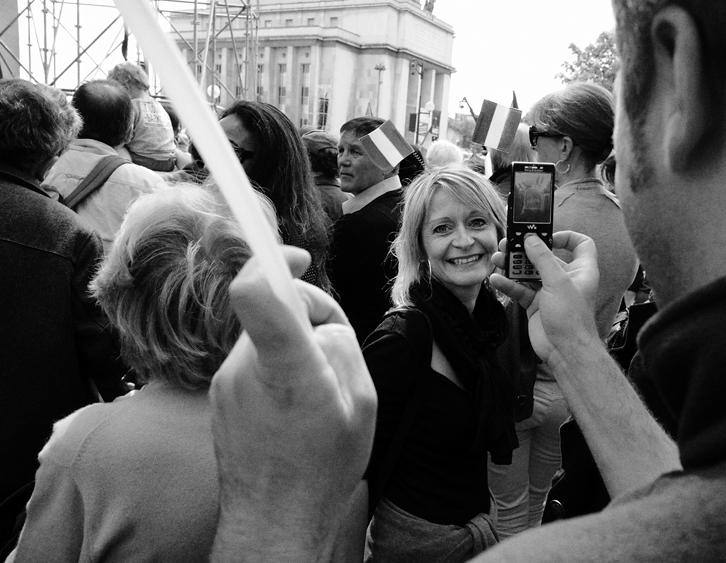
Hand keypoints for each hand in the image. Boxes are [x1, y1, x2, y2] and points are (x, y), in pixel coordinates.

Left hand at [210, 246, 376, 561]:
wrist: (275, 519)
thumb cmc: (322, 468)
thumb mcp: (362, 403)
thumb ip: (342, 347)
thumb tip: (320, 323)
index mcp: (288, 368)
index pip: (258, 295)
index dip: (271, 260)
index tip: (292, 257)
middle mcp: (247, 367)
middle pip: (274, 306)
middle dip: (308, 313)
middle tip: (334, 348)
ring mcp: (227, 380)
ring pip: (266, 332)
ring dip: (293, 342)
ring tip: (315, 386)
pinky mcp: (219, 392)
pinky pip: (254, 357)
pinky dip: (277, 363)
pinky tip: (294, 401)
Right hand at [490, 232, 600, 368]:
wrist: (565, 351)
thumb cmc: (571, 318)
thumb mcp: (557, 282)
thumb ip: (543, 258)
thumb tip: (530, 239)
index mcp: (581, 270)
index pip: (580, 244)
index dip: (566, 237)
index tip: (546, 236)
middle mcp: (565, 279)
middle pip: (545, 257)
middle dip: (526, 250)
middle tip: (508, 244)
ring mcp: (549, 292)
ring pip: (529, 272)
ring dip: (513, 266)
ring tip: (497, 259)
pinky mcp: (536, 304)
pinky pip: (520, 289)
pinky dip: (508, 284)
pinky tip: (496, 279)